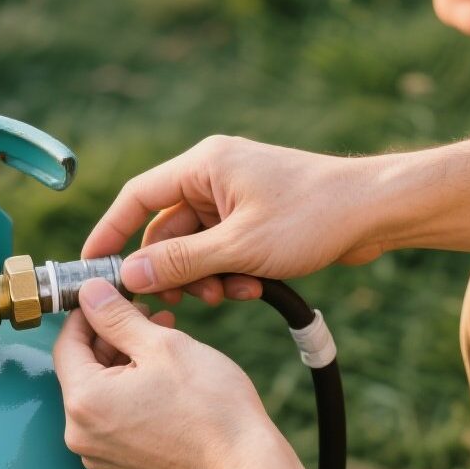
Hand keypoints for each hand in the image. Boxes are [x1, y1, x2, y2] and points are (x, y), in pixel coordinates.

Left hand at [53, 279, 299, 468]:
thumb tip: (90, 293)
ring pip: (102, 397)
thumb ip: (117, 316)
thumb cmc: (211, 408)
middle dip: (114, 339)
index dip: (90, 313)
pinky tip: (166, 384)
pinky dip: (133, 399)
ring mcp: (102, 457)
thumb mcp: (162, 345)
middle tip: (151, 317)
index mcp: (84, 401)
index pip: (67, 343)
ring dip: (126, 367)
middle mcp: (82, 436)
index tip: (113, 297)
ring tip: (165, 346)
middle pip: (84, 371)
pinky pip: (117, 423)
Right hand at [83, 134, 395, 303]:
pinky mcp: (255, 219)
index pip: (136, 198)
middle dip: (174, 271)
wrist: (376, 212)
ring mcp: (236, 198)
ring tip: (232, 294)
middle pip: (167, 231)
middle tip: (180, 303)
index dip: (110, 233)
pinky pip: (223, 251)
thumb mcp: (238, 247)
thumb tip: (129, 278)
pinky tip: (254, 287)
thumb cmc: (313, 215)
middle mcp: (214, 176)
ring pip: (197, 248)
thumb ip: (179, 263)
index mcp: (203, 165)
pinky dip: (231, 274)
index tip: (93, 267)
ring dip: (207, 278)